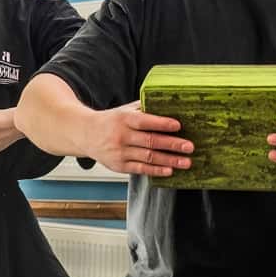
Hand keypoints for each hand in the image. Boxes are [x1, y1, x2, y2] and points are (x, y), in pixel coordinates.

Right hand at [77, 103, 194, 177]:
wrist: (85, 134)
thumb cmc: (111, 121)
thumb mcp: (124, 110)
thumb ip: (144, 109)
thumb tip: (169, 106)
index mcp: (124, 119)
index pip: (145, 121)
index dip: (162, 123)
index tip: (178, 125)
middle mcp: (121, 136)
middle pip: (150, 141)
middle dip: (172, 144)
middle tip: (190, 146)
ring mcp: (120, 152)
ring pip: (148, 157)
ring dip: (169, 160)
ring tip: (186, 162)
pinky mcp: (119, 166)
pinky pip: (140, 169)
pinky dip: (156, 170)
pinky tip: (169, 170)